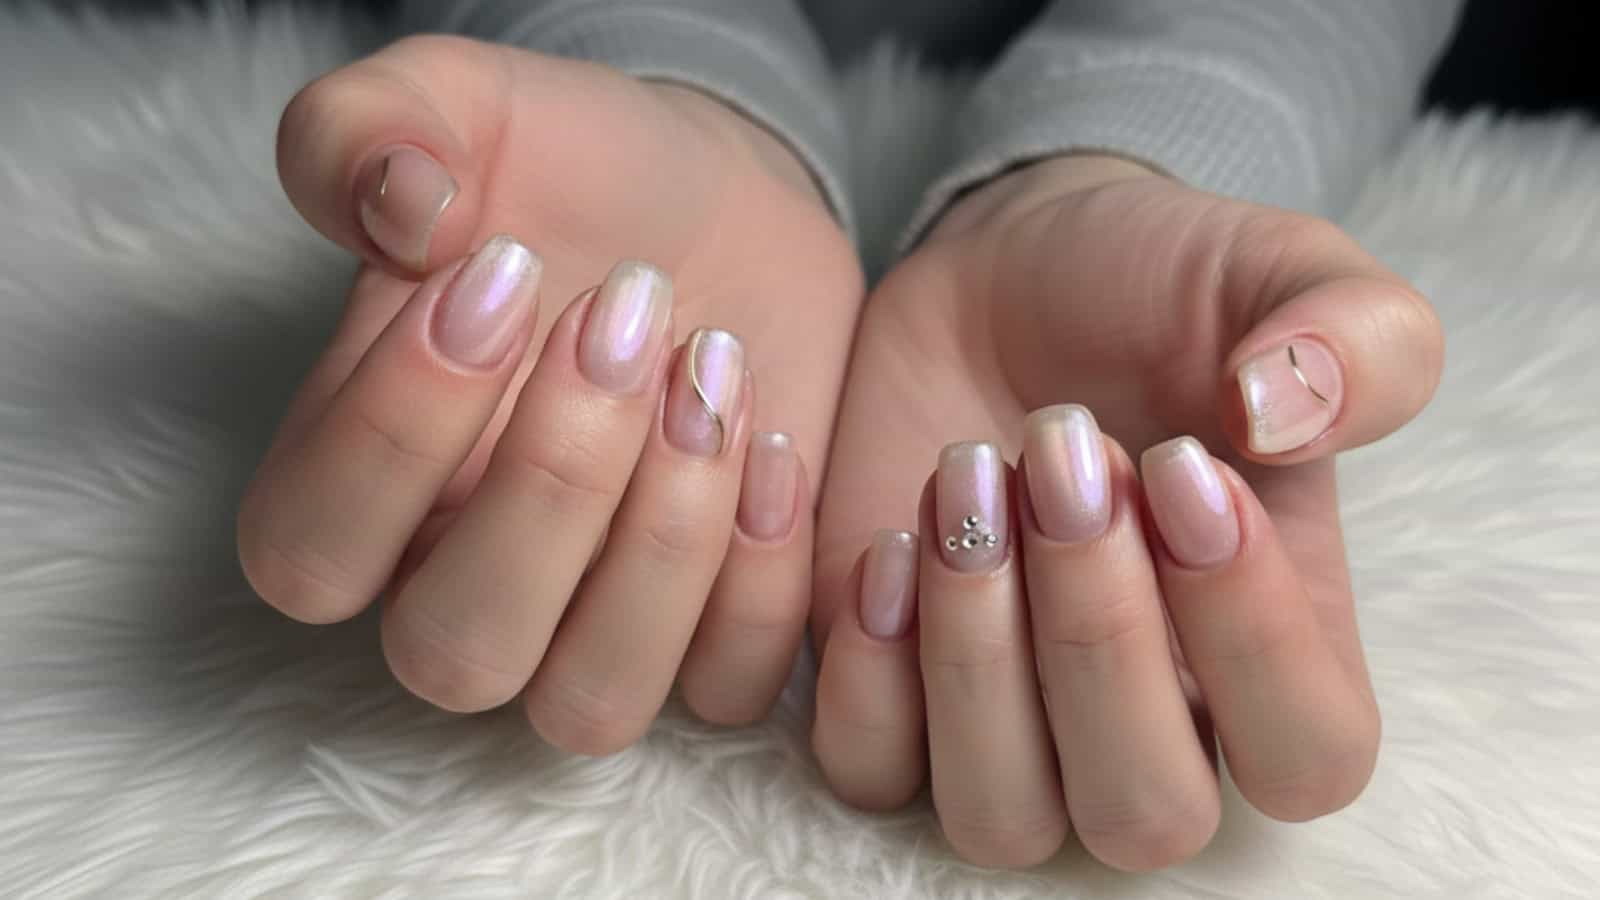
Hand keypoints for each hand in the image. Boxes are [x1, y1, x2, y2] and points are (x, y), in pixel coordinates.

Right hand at [236, 36, 861, 752]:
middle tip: (630, 313)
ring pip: (589, 703)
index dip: (392, 437)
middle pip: (453, 655)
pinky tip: (779, 439)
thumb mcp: (460, 108)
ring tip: (714, 375)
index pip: (308, 553)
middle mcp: (461, 582)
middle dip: (552, 485)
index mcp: (361, 484)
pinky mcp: (712, 629)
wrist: (717, 204)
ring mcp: (590, 623)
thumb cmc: (568, 172)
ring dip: (662, 547)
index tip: (502, 273)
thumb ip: (374, 131)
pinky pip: (727, 685)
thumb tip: (393, 205)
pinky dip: (761, 577)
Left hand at [810, 155, 1442, 867]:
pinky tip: (887, 541)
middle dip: (1098, 636)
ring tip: (965, 479)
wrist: (1002, 275)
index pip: (1307, 756)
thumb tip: (1283, 418)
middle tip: (1062, 458)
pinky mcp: (892, 693)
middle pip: (1146, 814)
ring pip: (1001, 815)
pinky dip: (870, 674)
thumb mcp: (1281, 274)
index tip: (1184, 470)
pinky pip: (870, 767)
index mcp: (1275, 649)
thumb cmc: (1160, 293)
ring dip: (977, 657)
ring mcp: (1011, 722)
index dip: (1254, 640)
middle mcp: (1148, 718)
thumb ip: (1355, 339)